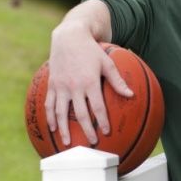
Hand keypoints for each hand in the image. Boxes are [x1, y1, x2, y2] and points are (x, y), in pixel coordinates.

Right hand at [45, 25, 132, 145]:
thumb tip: (130, 95)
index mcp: (90, 81)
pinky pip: (50, 104)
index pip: (97, 106)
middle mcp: (74, 86)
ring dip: (64, 129)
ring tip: (67, 142)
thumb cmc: (91, 50)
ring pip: (61, 113)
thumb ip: (117, 81)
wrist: (69, 37)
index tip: (106, 132)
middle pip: (80, 114)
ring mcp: (61, 86)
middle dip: (86, 130)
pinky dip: (50, 117)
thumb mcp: (107, 62)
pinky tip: (53, 127)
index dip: (102, 120)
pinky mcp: (52, 84)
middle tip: (91, 142)